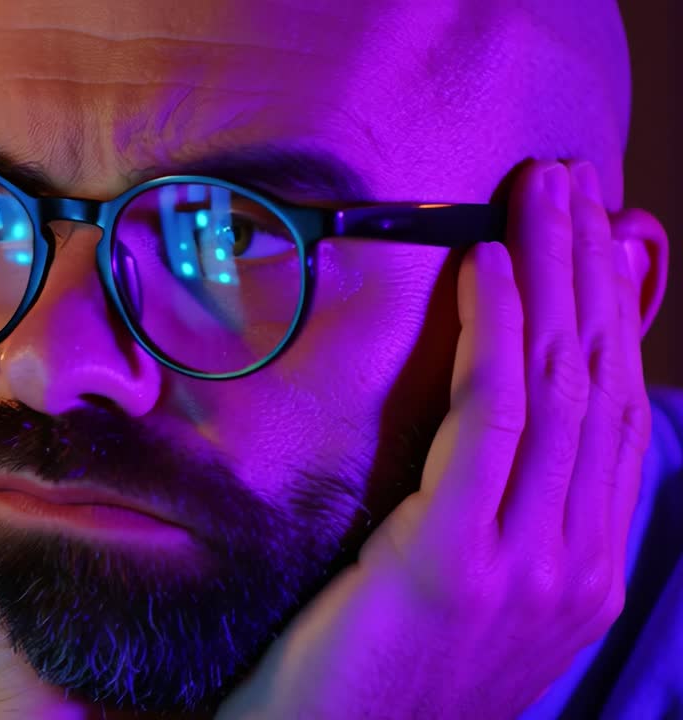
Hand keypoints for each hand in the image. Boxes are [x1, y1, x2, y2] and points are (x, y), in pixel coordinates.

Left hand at [216, 160, 650, 718]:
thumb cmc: (372, 675)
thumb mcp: (457, 593)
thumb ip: (492, 517)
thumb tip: (486, 429)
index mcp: (584, 570)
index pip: (616, 415)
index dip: (612, 316)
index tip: (596, 238)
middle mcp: (578, 565)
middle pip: (601, 384)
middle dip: (592, 272)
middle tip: (572, 183)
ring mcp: (530, 568)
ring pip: (560, 388)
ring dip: (553, 274)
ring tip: (537, 192)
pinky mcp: (456, 563)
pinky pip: (492, 423)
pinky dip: (495, 334)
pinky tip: (487, 265)